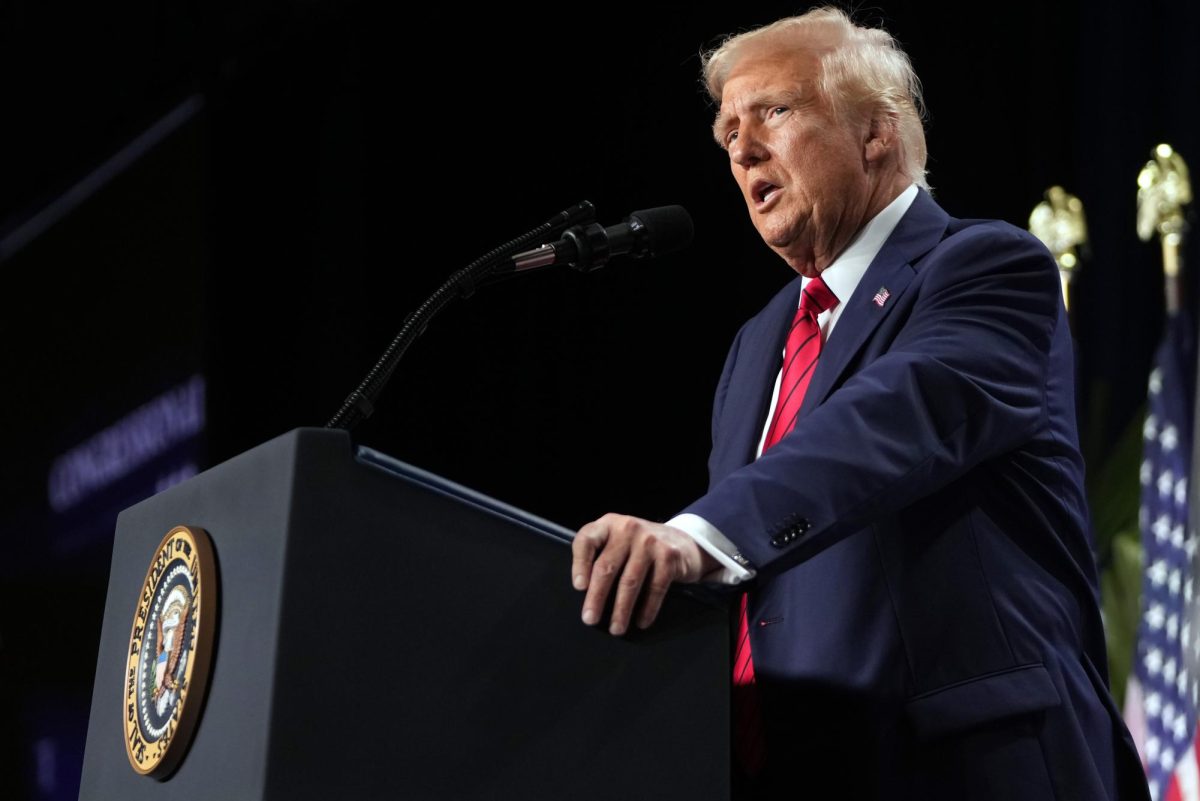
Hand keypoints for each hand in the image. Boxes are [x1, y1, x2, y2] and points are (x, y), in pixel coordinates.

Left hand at [571, 513, 717, 634]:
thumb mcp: (619, 541)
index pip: (586, 541)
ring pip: (630, 581)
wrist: (683, 542)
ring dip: (621, 610)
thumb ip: (602, 555)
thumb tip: (586, 593)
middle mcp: (628, 528)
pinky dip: (647, 609)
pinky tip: (641, 621)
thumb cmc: (641, 548)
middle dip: (596, 597)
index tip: (579, 587)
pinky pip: (655, 588)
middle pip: (606, 567)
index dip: (580, 565)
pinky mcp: (669, 555)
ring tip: (616, 628)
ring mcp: (650, 541)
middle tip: (590, 619)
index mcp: (609, 524)